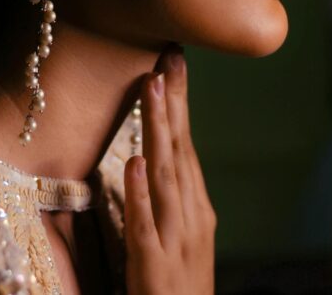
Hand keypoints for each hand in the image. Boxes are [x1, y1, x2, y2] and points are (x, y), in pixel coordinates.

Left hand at [123, 44, 216, 294]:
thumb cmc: (180, 279)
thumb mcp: (183, 232)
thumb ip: (170, 196)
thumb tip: (151, 156)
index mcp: (196, 206)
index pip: (186, 146)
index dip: (179, 105)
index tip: (171, 65)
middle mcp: (191, 215)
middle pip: (180, 150)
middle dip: (173, 103)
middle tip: (167, 58)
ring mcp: (175, 239)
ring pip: (166, 176)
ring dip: (157, 131)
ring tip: (152, 89)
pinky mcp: (153, 266)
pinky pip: (144, 225)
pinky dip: (142, 193)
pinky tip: (136, 163)